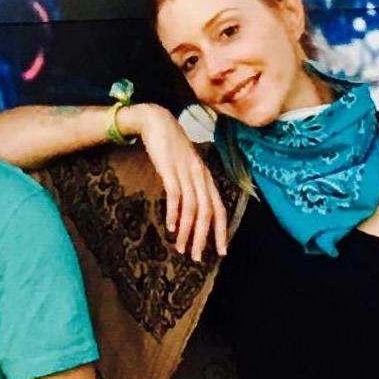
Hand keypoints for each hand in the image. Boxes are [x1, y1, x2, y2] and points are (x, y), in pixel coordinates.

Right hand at [123, 102, 228, 257]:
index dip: (221, 231)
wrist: (156, 122)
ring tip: (181, 247)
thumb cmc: (171, 147)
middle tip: (196, 256)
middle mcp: (200, 176)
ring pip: (192, 207)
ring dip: (187, 230)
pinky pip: (175, 195)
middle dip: (203, 237)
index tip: (221, 251)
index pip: (219, 208)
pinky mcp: (170, 169)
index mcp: (206, 177)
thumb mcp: (186, 167)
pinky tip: (171, 227)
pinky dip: (174, 213)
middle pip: (207, 212)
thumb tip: (191, 209)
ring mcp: (186, 172)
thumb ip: (192, 185)